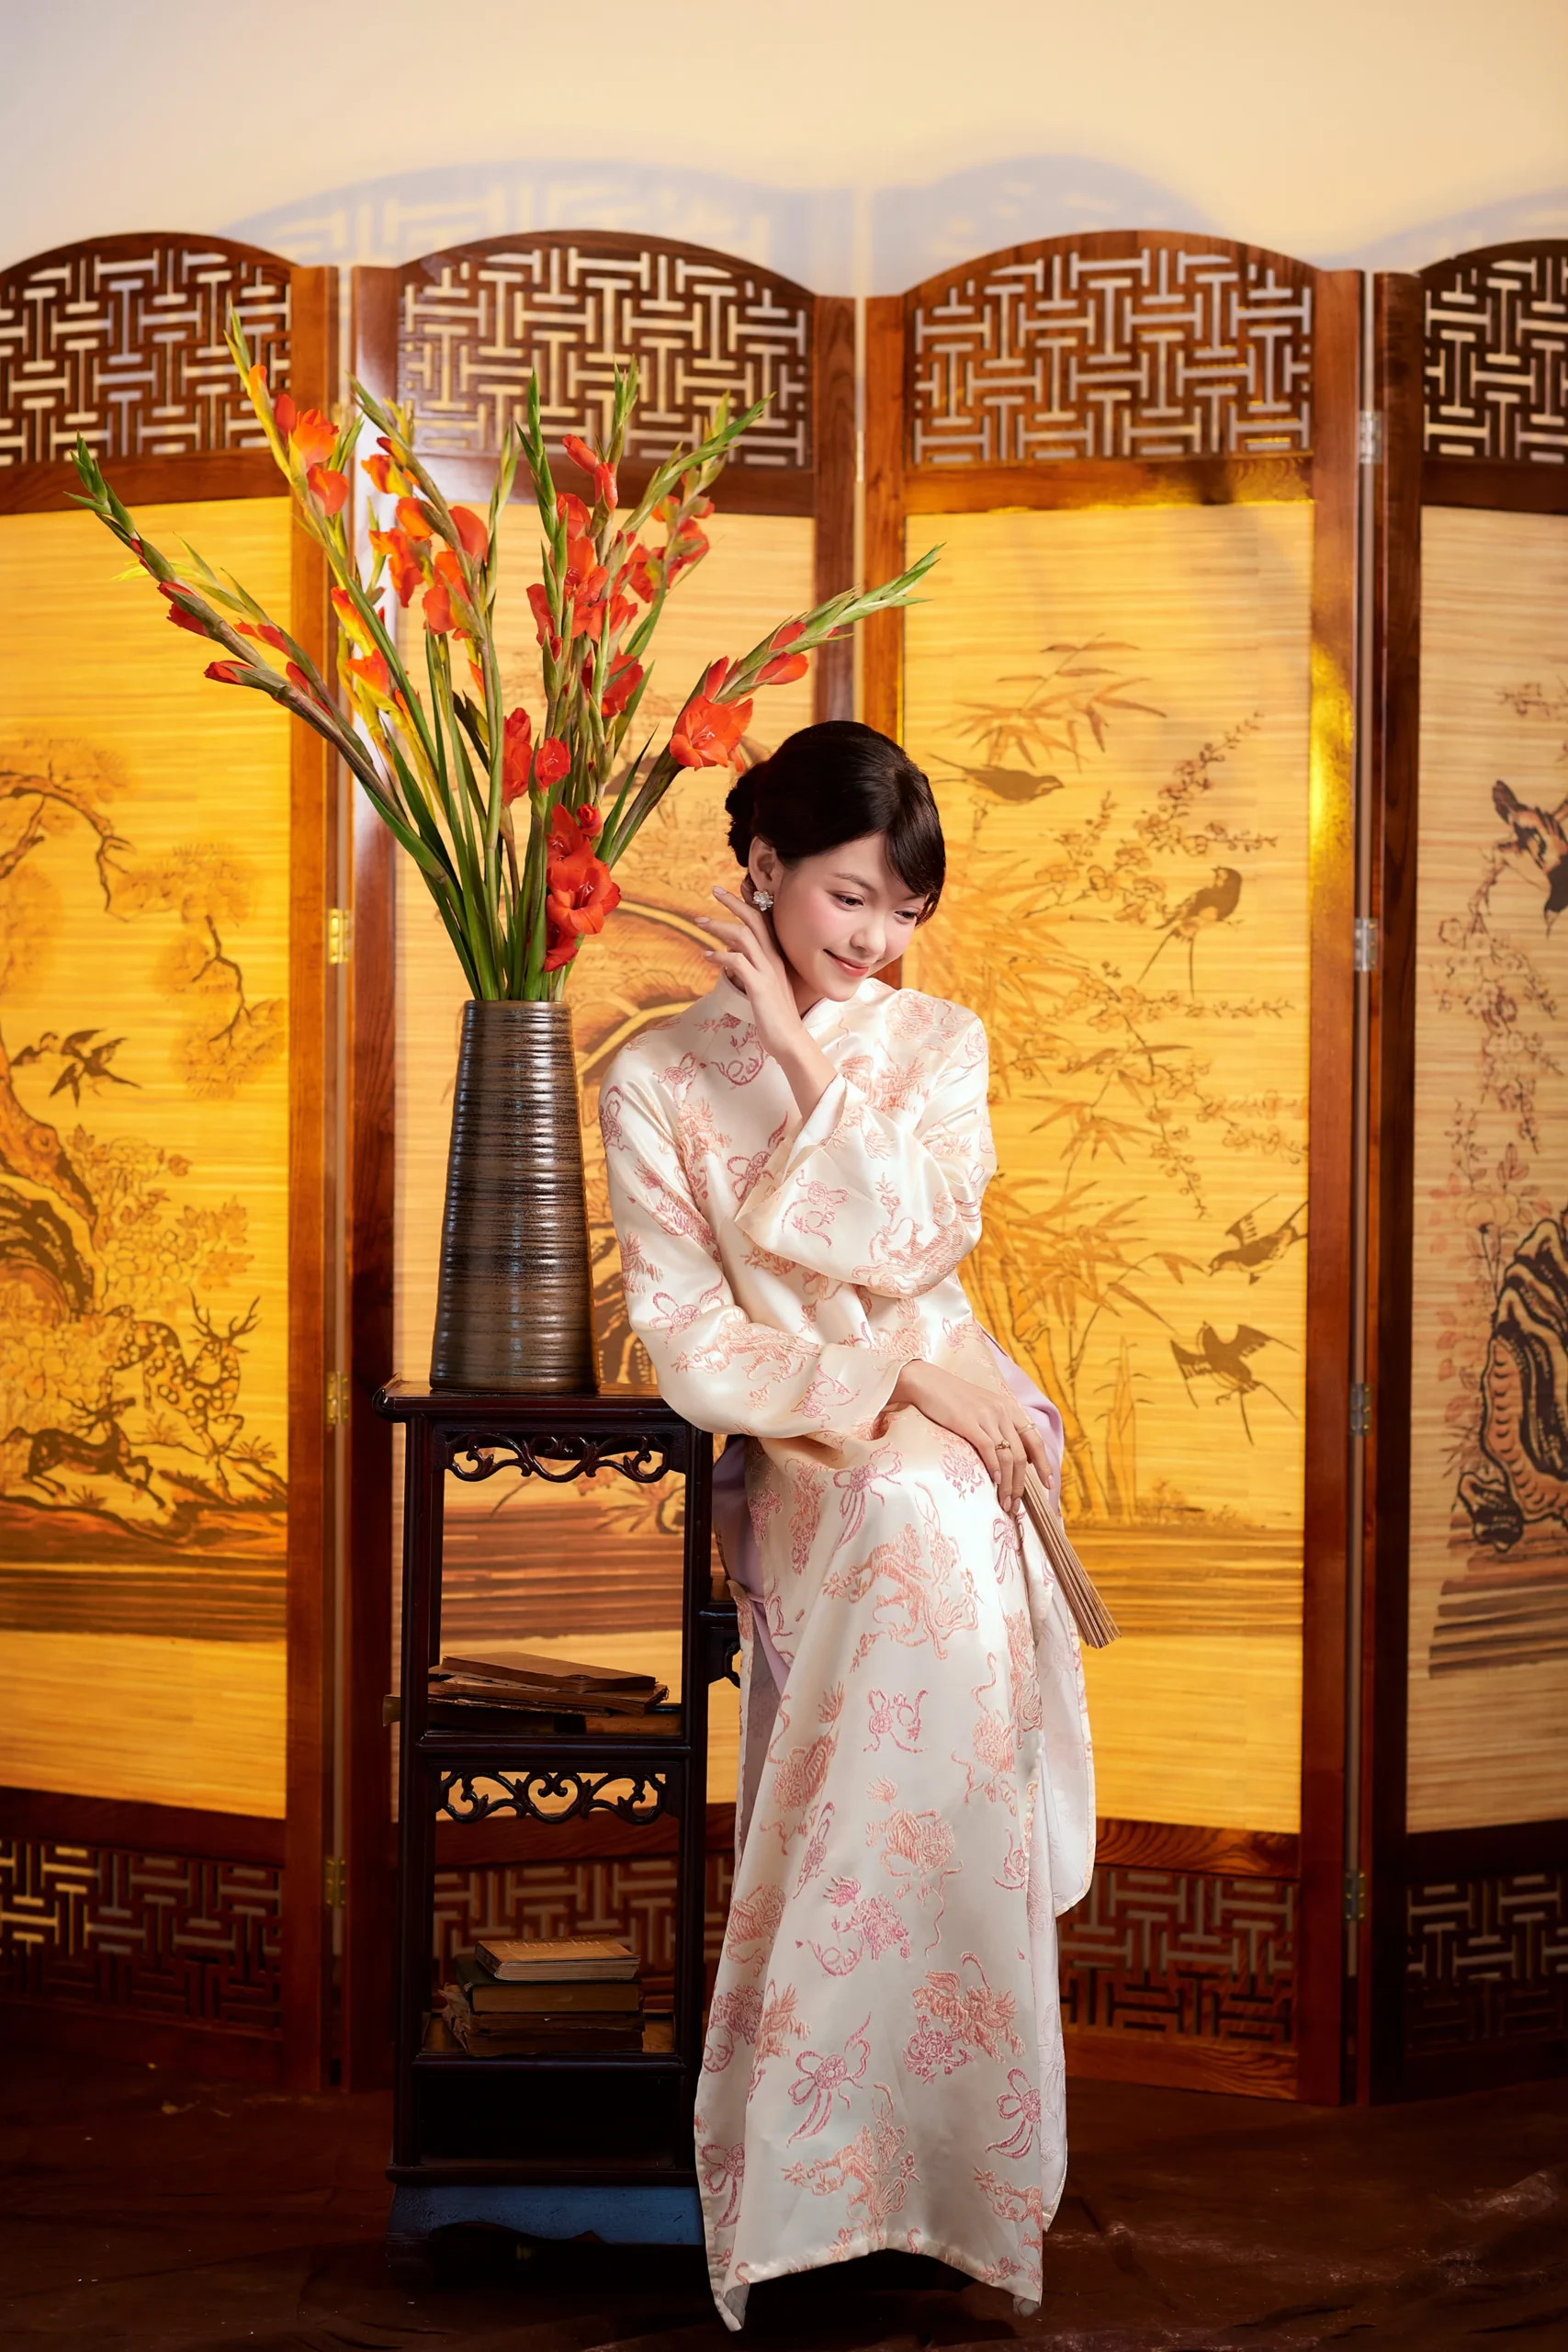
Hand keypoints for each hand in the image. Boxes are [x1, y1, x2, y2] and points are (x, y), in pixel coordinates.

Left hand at [695, 886, 833, 1117]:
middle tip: (714, 890)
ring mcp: (767, 971)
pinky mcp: (759, 986)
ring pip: (743, 936)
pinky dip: (719, 955)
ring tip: (700, 922)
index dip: (749, 902)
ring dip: (719, 926)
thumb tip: (735, 957)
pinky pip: (737, 962)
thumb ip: (754, 969)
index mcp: (776, 957)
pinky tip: (706, 956)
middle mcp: (773, 959)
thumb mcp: (766, 986)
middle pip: (753, 920)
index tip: (734, 888)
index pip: (764, 921)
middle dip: (733, 903)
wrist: (790, 1040)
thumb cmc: (776, 1016)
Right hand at [889, 1360, 1051, 1516]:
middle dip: (1020, 1484)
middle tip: (1015, 1505)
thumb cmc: (952, 1398)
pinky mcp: (969, 1422)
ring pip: (1007, 1457)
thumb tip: (1013, 1455)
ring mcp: (986, 1416)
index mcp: (1009, 1407)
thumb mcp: (983, 1407)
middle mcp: (1002, 1411)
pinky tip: (993, 1481)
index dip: (1044, 1463)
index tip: (1048, 1484)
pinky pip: (988, 1449)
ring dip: (1007, 1484)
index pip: (1035, 1439)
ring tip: (1003, 1502)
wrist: (926, 1381)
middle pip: (1021, 1455)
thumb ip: (999, 1425)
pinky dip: (993, 1468)